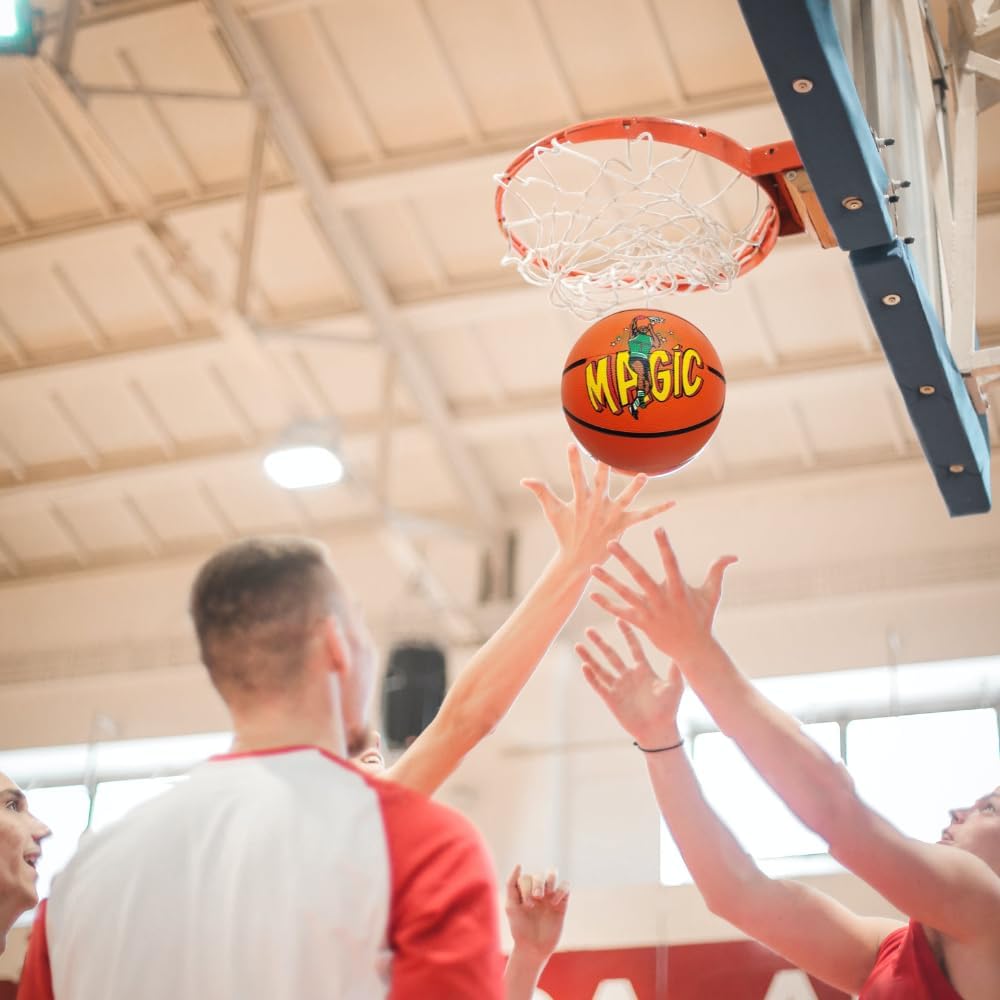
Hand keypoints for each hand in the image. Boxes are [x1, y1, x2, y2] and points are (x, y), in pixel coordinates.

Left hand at [505, 865, 569, 959]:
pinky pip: (565, 887)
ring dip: (549, 880)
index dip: (526, 888)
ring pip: (552, 874)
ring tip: (545, 896)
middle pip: (539, 875)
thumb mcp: (511, 906)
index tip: (525, 905)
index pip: (526, 877)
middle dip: (537, 884)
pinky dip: (562, 889)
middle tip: (535, 898)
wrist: (533, 948)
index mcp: (524, 891)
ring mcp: (549, 897)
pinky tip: (555, 902)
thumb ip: (512, 884)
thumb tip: (519, 864)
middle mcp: (537, 891)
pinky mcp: (562, 904)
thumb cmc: (519, 928)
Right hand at [521, 444, 674, 572]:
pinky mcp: (623, 525)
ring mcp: (611, 516)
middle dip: (605, 467)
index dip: (574, 461)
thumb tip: (524, 479)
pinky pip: (643, 516)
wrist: (577, 561)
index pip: (575, 477)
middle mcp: (597, 506)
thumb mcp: (552, 511)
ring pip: (625, 498)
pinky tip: (673, 502)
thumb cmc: (564, 533)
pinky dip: (658, 510)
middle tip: (609, 452)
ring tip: (643, 475)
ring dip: (634, 487)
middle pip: (602, 483)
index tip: (572, 445)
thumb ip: (540, 491)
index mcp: (580, 501)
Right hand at [577, 620, 683, 747]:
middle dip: (600, 642)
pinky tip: (584, 666)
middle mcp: (628, 675)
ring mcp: (618, 687)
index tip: (619, 619)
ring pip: (600, 668)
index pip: (633, 647)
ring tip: (578, 645)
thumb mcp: (674, 686)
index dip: (627, 633)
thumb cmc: (668, 709)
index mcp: (643, 670)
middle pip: (611, 654)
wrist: (659, 731)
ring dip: (589, 657)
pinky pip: (599, 685)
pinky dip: (591, 676)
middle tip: (589, 629)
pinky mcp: (611, 699)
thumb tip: (680, 648)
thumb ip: (674, 669)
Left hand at [590, 527, 736, 665]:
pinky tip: (592, 595)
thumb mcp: (712, 594)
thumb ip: (718, 571)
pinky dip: (607, 604)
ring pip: (625, 593)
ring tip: (592, 567)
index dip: (664, 546)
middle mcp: (662, 599)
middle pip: (640, 575)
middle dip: (624, 559)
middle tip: (611, 542)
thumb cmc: (703, 618)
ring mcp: (650, 612)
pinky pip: (621, 612)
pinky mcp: (641, 623)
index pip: (671, 562)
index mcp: (678, 589)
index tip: (657, 528)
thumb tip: (733, 555)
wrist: (693, 649)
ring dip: (608, 580)